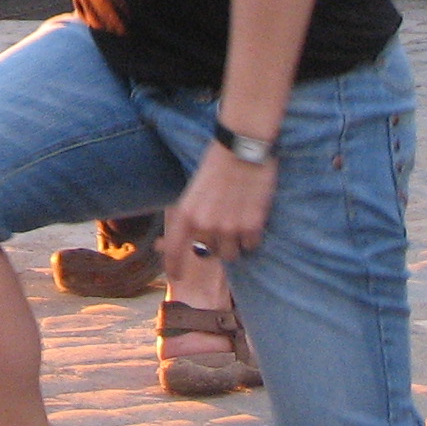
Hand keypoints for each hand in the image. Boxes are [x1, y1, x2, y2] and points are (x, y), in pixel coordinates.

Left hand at [162, 140, 277, 264]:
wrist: (241, 148)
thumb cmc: (217, 164)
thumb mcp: (194, 192)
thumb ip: (194, 217)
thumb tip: (196, 241)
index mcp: (185, 214)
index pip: (174, 250)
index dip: (174, 267)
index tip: (177, 277)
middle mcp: (204, 226)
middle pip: (209, 253)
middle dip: (216, 242)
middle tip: (224, 221)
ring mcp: (229, 228)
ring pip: (232, 254)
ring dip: (235, 242)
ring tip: (239, 217)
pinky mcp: (251, 226)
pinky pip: (251, 245)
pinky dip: (252, 235)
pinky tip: (251, 215)